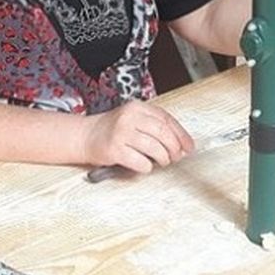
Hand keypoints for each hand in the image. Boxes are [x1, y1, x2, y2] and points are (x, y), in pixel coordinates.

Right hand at [79, 100, 195, 173]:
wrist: (86, 136)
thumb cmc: (113, 130)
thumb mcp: (134, 119)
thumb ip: (155, 126)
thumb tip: (181, 143)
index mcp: (137, 107)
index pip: (167, 119)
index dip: (181, 135)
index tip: (188, 147)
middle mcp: (129, 117)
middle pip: (163, 134)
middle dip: (174, 148)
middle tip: (175, 156)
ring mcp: (121, 133)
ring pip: (155, 148)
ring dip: (163, 159)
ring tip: (161, 161)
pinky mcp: (115, 150)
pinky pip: (141, 162)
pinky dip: (147, 167)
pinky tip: (143, 164)